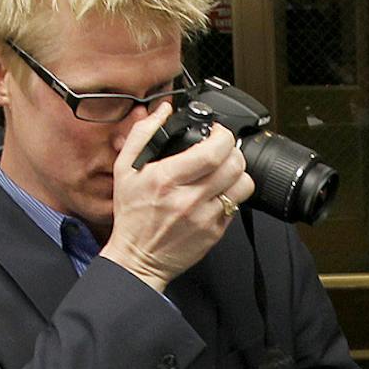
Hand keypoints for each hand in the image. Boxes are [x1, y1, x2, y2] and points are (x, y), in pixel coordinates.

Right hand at [99, 104, 256, 291]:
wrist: (138, 258)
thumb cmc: (132, 215)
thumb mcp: (125, 169)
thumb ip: (143, 133)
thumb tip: (163, 110)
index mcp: (167, 179)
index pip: (213, 152)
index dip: (223, 136)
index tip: (217, 133)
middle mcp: (189, 199)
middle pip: (234, 165)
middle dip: (233, 150)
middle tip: (222, 150)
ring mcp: (205, 217)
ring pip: (243, 185)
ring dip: (238, 172)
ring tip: (224, 171)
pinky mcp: (215, 233)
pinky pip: (237, 206)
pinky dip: (231, 195)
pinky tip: (216, 193)